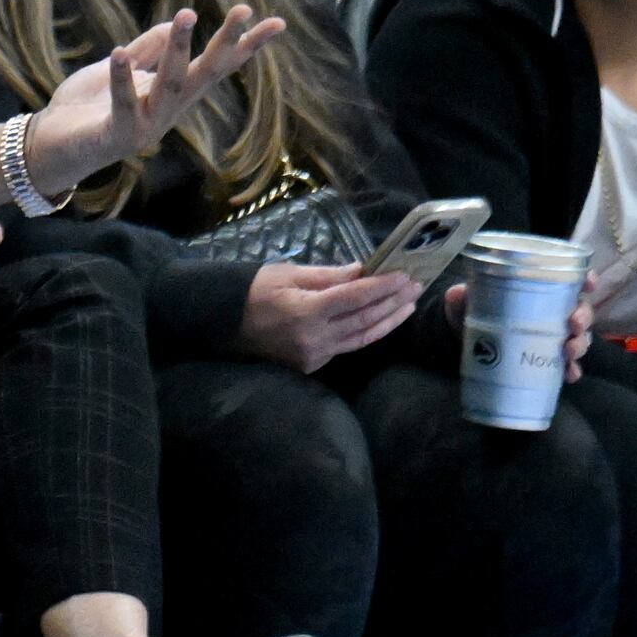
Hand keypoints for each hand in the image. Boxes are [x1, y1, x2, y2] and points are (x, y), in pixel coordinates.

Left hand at [16, 5, 284, 199]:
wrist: (50, 148)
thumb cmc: (87, 108)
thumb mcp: (121, 69)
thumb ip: (147, 50)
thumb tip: (172, 22)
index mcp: (171, 94)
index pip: (216, 66)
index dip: (245, 46)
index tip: (277, 22)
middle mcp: (166, 112)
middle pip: (204, 75)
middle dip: (225, 44)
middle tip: (244, 11)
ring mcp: (144, 126)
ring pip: (169, 86)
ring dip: (178, 51)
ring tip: (186, 15)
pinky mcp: (115, 136)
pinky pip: (122, 106)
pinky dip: (122, 80)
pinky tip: (120, 52)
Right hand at [237, 262, 419, 372]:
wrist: (221, 321)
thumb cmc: (253, 290)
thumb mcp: (288, 273)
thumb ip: (329, 275)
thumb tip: (364, 271)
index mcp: (305, 312)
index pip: (354, 297)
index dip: (383, 286)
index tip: (405, 275)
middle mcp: (313, 338)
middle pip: (364, 320)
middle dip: (393, 302)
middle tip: (415, 286)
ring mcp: (313, 355)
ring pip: (361, 338)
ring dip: (388, 321)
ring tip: (409, 305)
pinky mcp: (311, 364)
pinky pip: (346, 347)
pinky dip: (367, 332)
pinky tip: (381, 321)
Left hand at [449, 271, 600, 366]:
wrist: (464, 339)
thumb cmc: (473, 310)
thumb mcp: (466, 299)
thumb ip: (463, 295)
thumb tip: (458, 293)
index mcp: (539, 290)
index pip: (570, 280)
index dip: (586, 278)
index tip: (589, 284)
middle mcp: (552, 312)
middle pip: (581, 311)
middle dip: (584, 317)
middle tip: (574, 324)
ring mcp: (552, 337)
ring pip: (580, 338)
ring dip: (580, 344)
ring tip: (568, 351)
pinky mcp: (547, 360)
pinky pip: (566, 366)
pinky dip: (571, 370)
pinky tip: (569, 374)